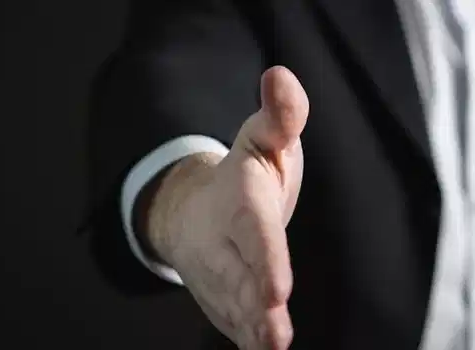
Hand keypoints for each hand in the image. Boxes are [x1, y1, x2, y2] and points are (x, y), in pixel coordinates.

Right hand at [149, 66, 307, 348]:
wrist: (194, 209)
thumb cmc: (243, 174)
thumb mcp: (264, 138)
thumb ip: (281, 115)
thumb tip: (281, 75)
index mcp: (240, 200)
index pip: (254, 232)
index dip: (265, 260)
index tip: (277, 289)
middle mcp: (223, 241)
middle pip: (240, 277)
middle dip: (255, 305)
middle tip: (274, 327)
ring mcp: (217, 274)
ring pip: (233, 306)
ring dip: (252, 329)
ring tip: (272, 347)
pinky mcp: (221, 297)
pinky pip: (231, 322)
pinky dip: (246, 339)